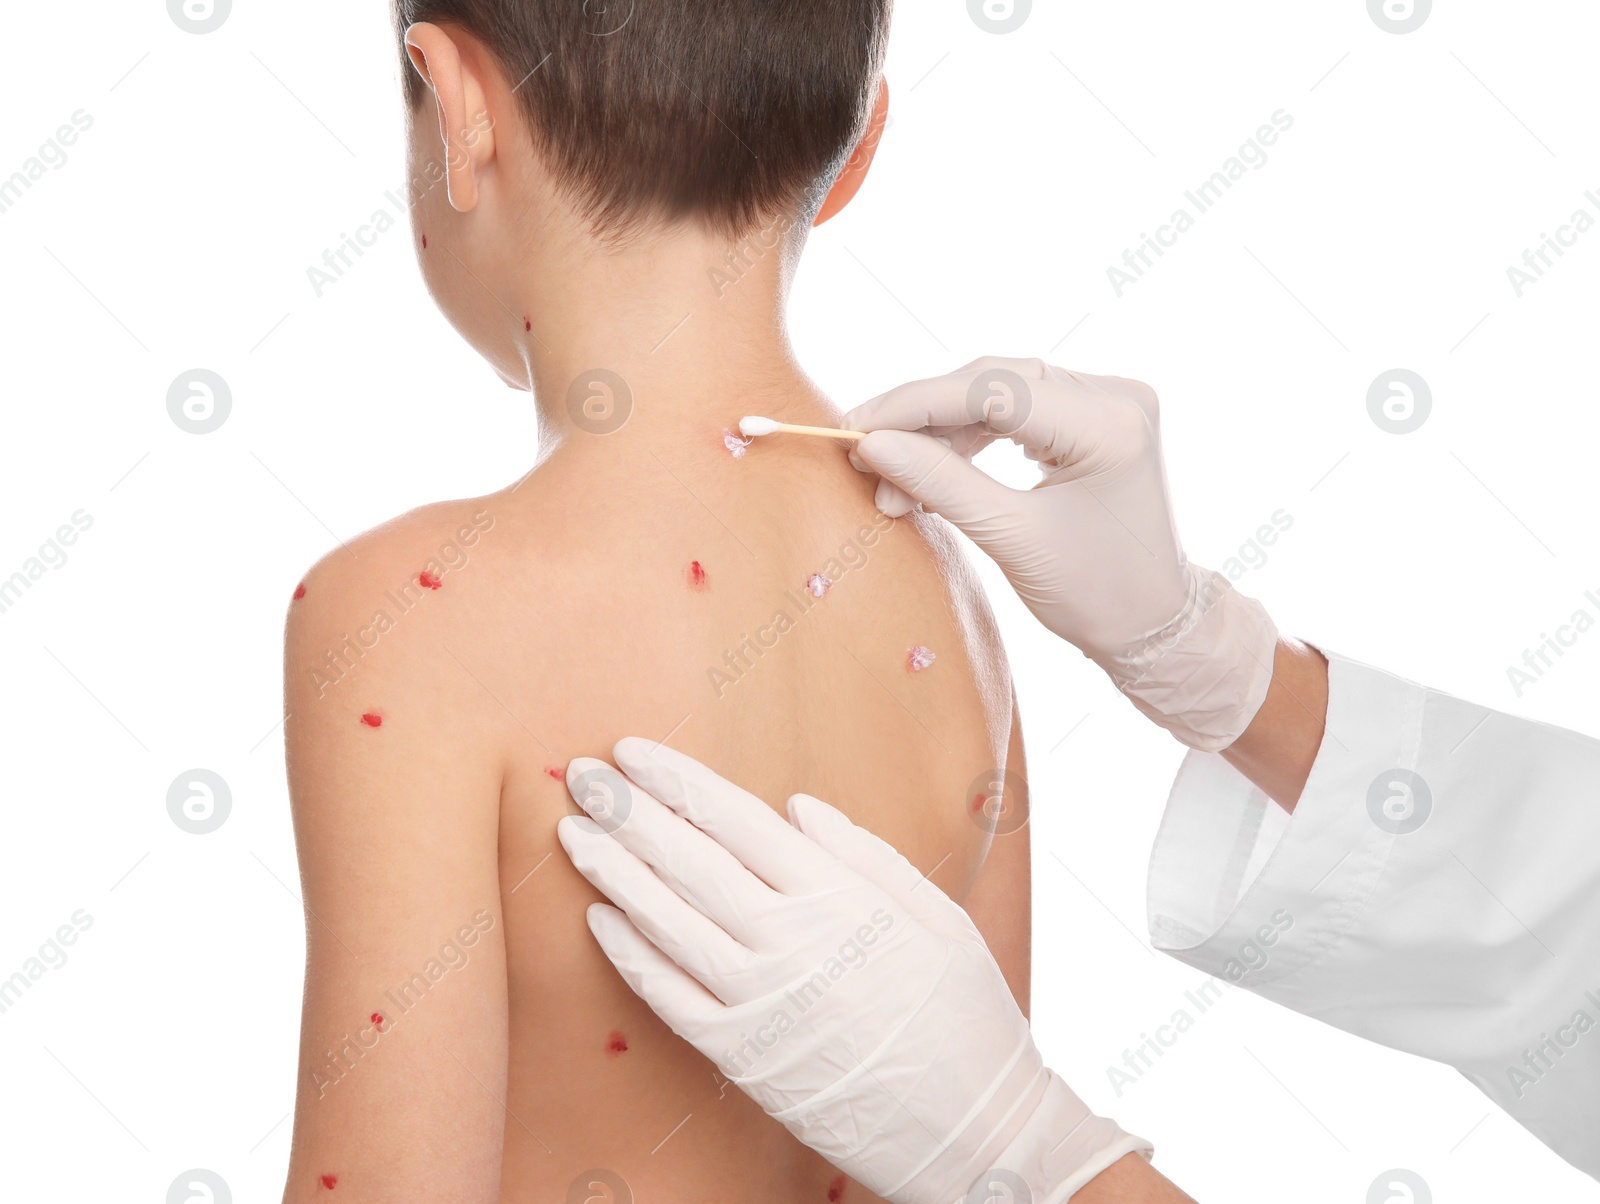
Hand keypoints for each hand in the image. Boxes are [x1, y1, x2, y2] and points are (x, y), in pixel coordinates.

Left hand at [557, 738, 1150, 1203]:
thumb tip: (795, 806)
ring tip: (573, 835)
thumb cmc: (965, 1015)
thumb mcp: (937, 916)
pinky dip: (631, 956)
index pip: (736, 819)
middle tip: (582, 777)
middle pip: (690, 861)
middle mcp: (790, 940)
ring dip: (615, 873)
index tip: (632, 750)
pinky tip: (600, 920)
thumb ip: (865, 854)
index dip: (678, 781)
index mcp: (839, 895)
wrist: (975, 1129)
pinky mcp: (741, 1057)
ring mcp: (760, 1000)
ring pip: (668, 921)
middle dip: (630, 812)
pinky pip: (671, 997)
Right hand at [845, 357, 1276, 751]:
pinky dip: (970, 434)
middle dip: (922, 418)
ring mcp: (1109, 400)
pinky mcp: (1094, 414)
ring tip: (893, 477)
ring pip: (999, 391)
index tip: (856, 428)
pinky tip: (932, 465)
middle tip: (864, 454)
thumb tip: (871, 444)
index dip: (914, 405)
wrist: (1154, 622)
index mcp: (1108, 426)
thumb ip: (941, 483)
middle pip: (993, 381)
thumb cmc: (1094, 594)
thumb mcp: (1010, 540)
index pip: (992, 389)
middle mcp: (1115, 397)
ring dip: (940, 429)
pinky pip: (1017, 407)